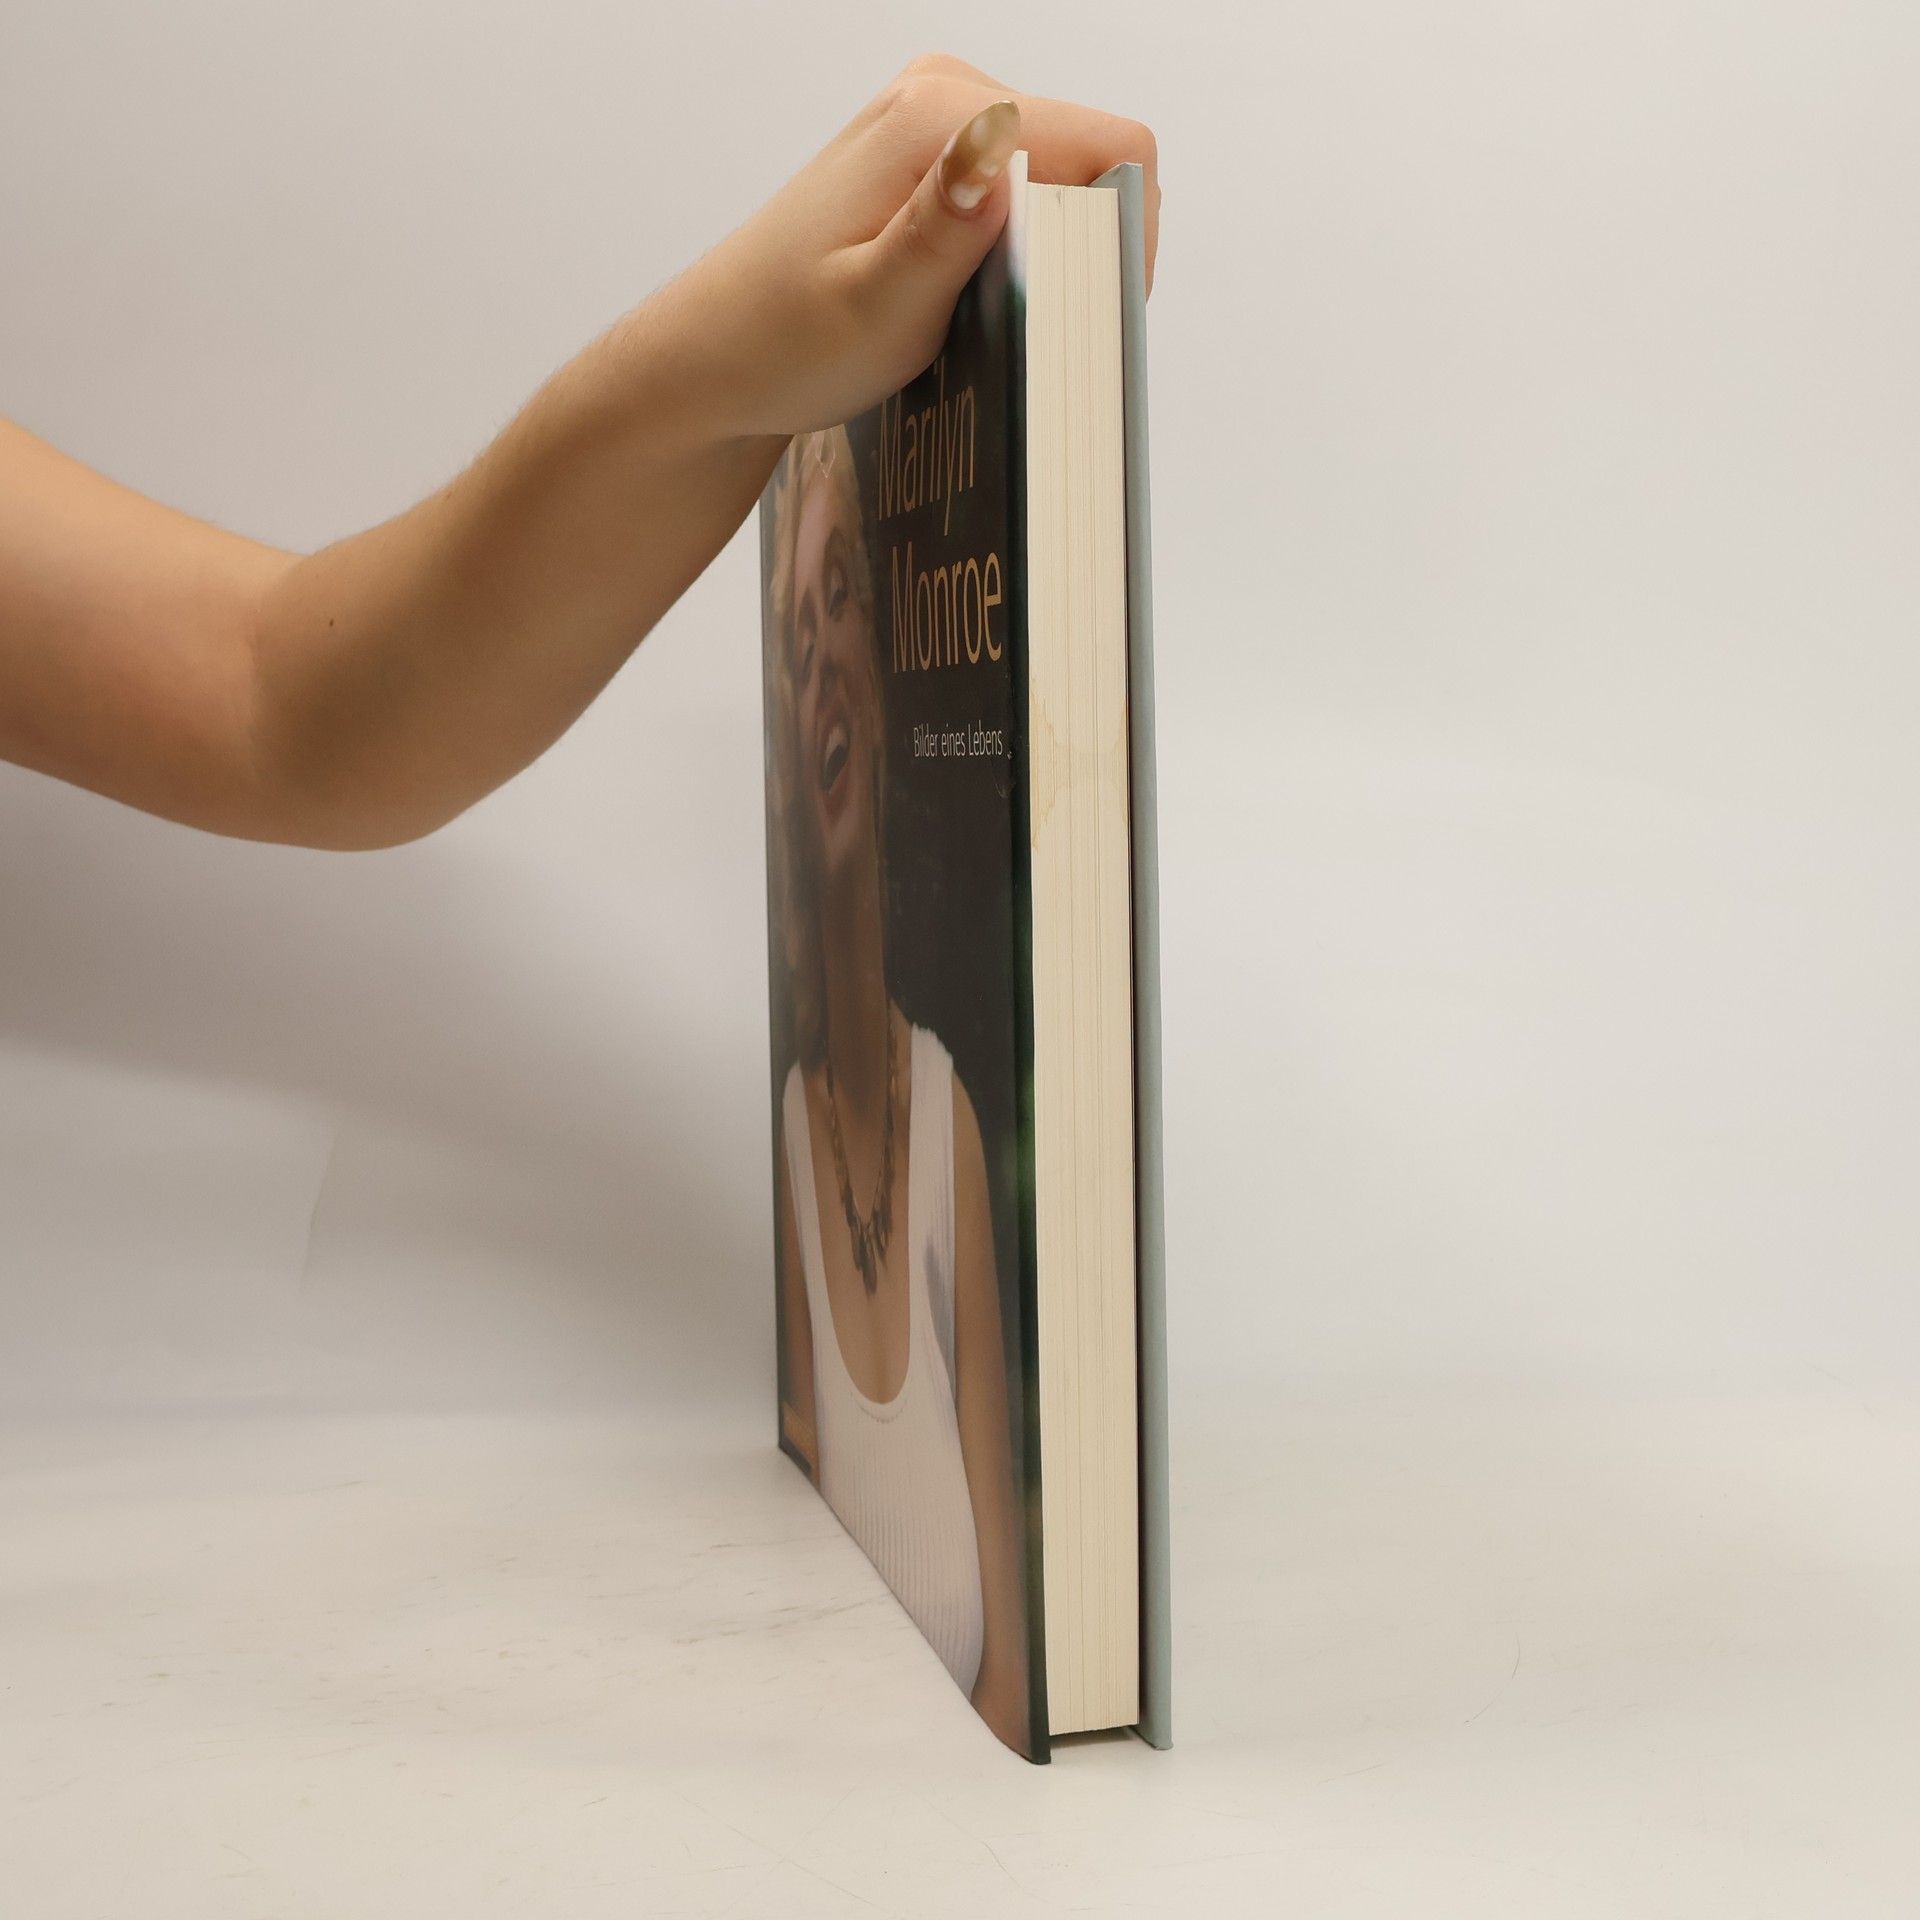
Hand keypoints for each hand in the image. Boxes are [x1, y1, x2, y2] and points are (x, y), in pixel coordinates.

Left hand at [654, 55, 1159, 437]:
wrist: (711, 362)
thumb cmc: (785, 346)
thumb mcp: (875, 307)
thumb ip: (944, 230)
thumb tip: (1000, 151)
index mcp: (941, 116)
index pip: (1112, 148)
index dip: (1127, 238)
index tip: (1095, 322)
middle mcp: (943, 94)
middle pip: (1091, 160)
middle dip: (1088, 251)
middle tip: (1040, 338)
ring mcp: (935, 122)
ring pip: (1059, 181)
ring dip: (1055, 259)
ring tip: (1001, 328)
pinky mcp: (928, 159)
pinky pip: (1019, 192)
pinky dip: (1022, 254)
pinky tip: (976, 309)